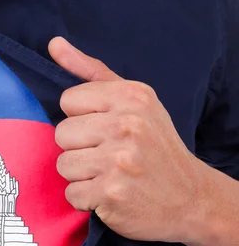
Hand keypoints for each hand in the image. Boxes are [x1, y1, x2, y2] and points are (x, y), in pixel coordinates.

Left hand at [47, 37, 204, 242]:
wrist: (189, 198)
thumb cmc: (155, 146)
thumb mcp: (135, 102)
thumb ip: (92, 72)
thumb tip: (54, 45)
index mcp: (132, 97)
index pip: (68, 100)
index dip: (81, 118)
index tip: (104, 129)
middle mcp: (127, 125)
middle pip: (61, 133)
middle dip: (79, 148)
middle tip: (108, 156)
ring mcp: (119, 160)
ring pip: (63, 165)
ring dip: (81, 175)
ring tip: (109, 175)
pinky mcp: (111, 193)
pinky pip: (72, 194)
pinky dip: (86, 200)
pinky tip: (109, 195)